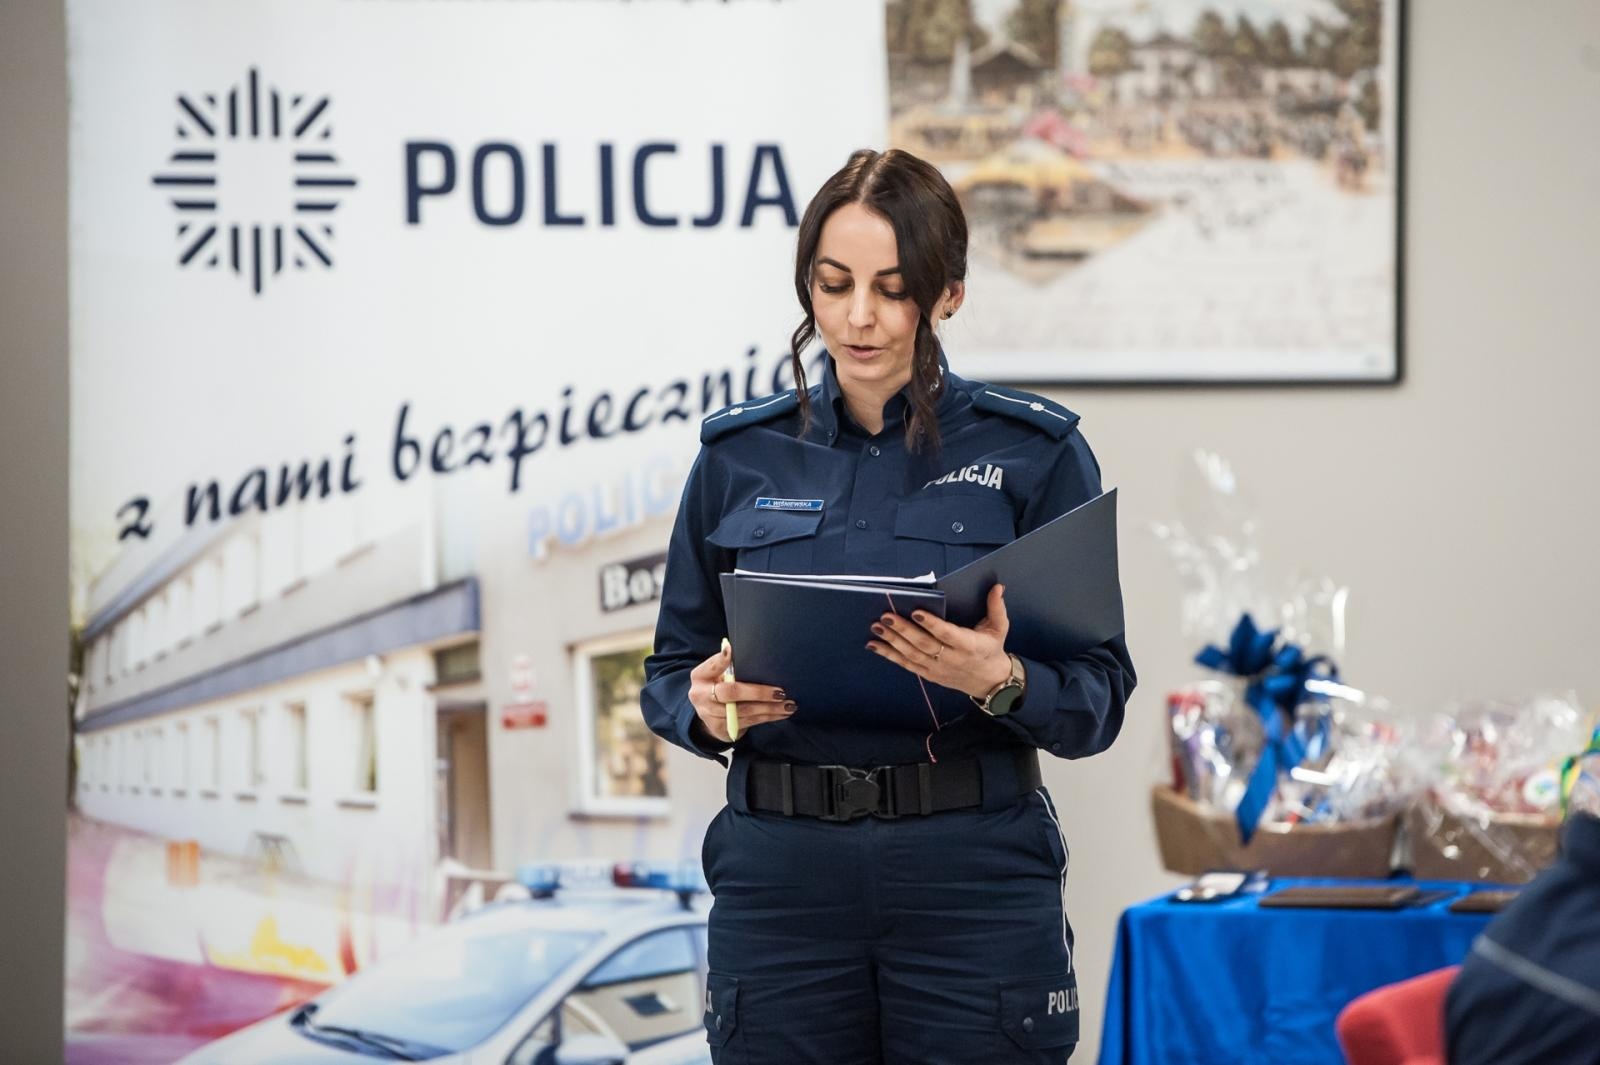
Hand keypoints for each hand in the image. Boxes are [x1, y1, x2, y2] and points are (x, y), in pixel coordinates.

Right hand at [688, 641, 794, 742]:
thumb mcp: (717, 672)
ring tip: (788, 704)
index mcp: (700, 676)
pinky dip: (768, 718)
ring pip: (745, 711)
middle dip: (758, 693)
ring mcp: (711, 715)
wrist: (709, 712)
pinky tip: (782, 713)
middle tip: (780, 692)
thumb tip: (743, 650)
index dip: (721, 659)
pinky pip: (750, 722)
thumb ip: (727, 664)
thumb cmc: (719, 684)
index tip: (731, 650)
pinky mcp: (722, 729)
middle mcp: (701, 696)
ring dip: (769, 709)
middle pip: (731, 693)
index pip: (711, 666)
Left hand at [867, 583, 1012, 699]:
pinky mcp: (929, 675)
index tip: (916, 611)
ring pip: (912, 655)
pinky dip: (889, 655)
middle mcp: (952, 658)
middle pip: (924, 644)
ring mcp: (938, 669)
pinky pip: (907, 665)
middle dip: (903, 630)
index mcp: (969, 645)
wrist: (990, 682)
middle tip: (886, 616)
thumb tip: (997, 586)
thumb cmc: (992, 649)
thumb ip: (996, 607)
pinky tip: (874, 645)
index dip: (931, 624)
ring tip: (877, 628)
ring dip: (892, 641)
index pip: (948, 634)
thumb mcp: (999, 628)